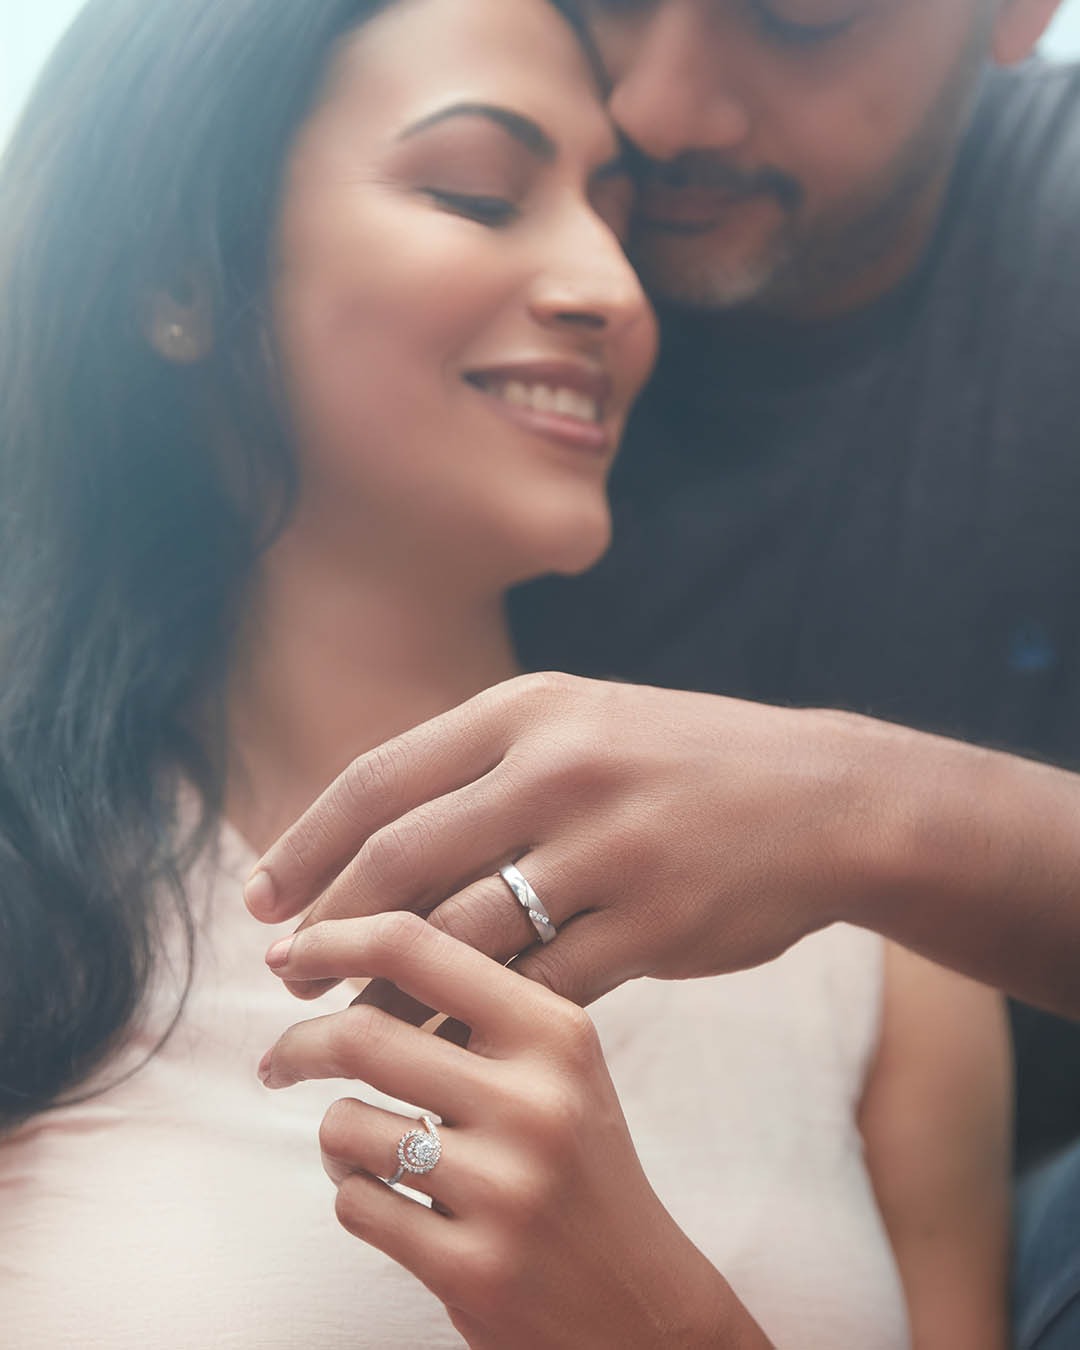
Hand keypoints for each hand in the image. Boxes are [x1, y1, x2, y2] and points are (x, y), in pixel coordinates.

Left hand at [244, 672, 900, 1015]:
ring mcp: (611, 848)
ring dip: (387, 990)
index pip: (379, 780)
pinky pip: (536, 989)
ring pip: (460, 937)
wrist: (825, 800)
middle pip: (401, 860)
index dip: (305, 846)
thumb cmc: (686, 764)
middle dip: (326, 924)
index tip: (259, 901)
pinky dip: (476, 1024)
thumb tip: (373, 840)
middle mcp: (561, 769)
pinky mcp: (655, 924)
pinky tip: (440, 1049)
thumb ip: (486, 767)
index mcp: (531, 710)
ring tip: (345, 1026)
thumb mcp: (585, 725)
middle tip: (284, 972)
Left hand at [258, 912, 745, 1347]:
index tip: (290, 956)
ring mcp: (505, 1188)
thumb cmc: (578, 1163)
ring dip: (335, 1137)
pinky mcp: (472, 1268)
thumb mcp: (559, 1065)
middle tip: (281, 1061)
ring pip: (344, 1126)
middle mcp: (535, 1101)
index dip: (334, 939)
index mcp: (556, 1032)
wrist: (638, 1301)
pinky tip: (391, 1200)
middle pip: (362, 1034)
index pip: (418, 946)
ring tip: (364, 1150)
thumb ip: (478, 1006)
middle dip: (299, 1046)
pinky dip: (354, 1195)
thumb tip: (349, 949)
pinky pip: (355, 1204)